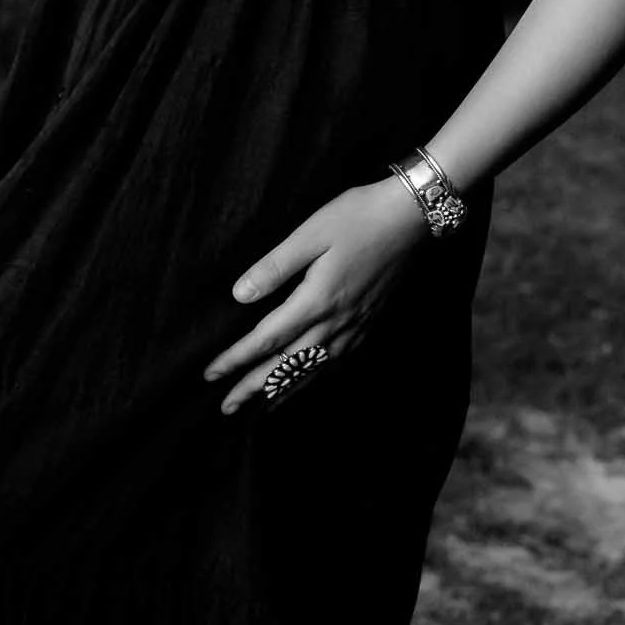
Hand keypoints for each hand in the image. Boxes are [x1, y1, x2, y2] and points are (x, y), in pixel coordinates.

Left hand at [204, 175, 428, 415]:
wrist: (414, 217)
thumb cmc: (359, 216)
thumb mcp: (311, 233)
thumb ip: (275, 267)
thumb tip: (240, 296)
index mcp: (317, 300)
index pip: (267, 340)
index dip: (236, 360)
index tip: (210, 374)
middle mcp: (337, 322)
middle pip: (288, 365)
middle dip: (254, 388)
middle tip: (226, 407)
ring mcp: (356, 327)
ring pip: (313, 371)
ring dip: (283, 390)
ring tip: (260, 406)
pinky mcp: (369, 323)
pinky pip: (336, 363)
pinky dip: (315, 379)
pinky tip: (307, 381)